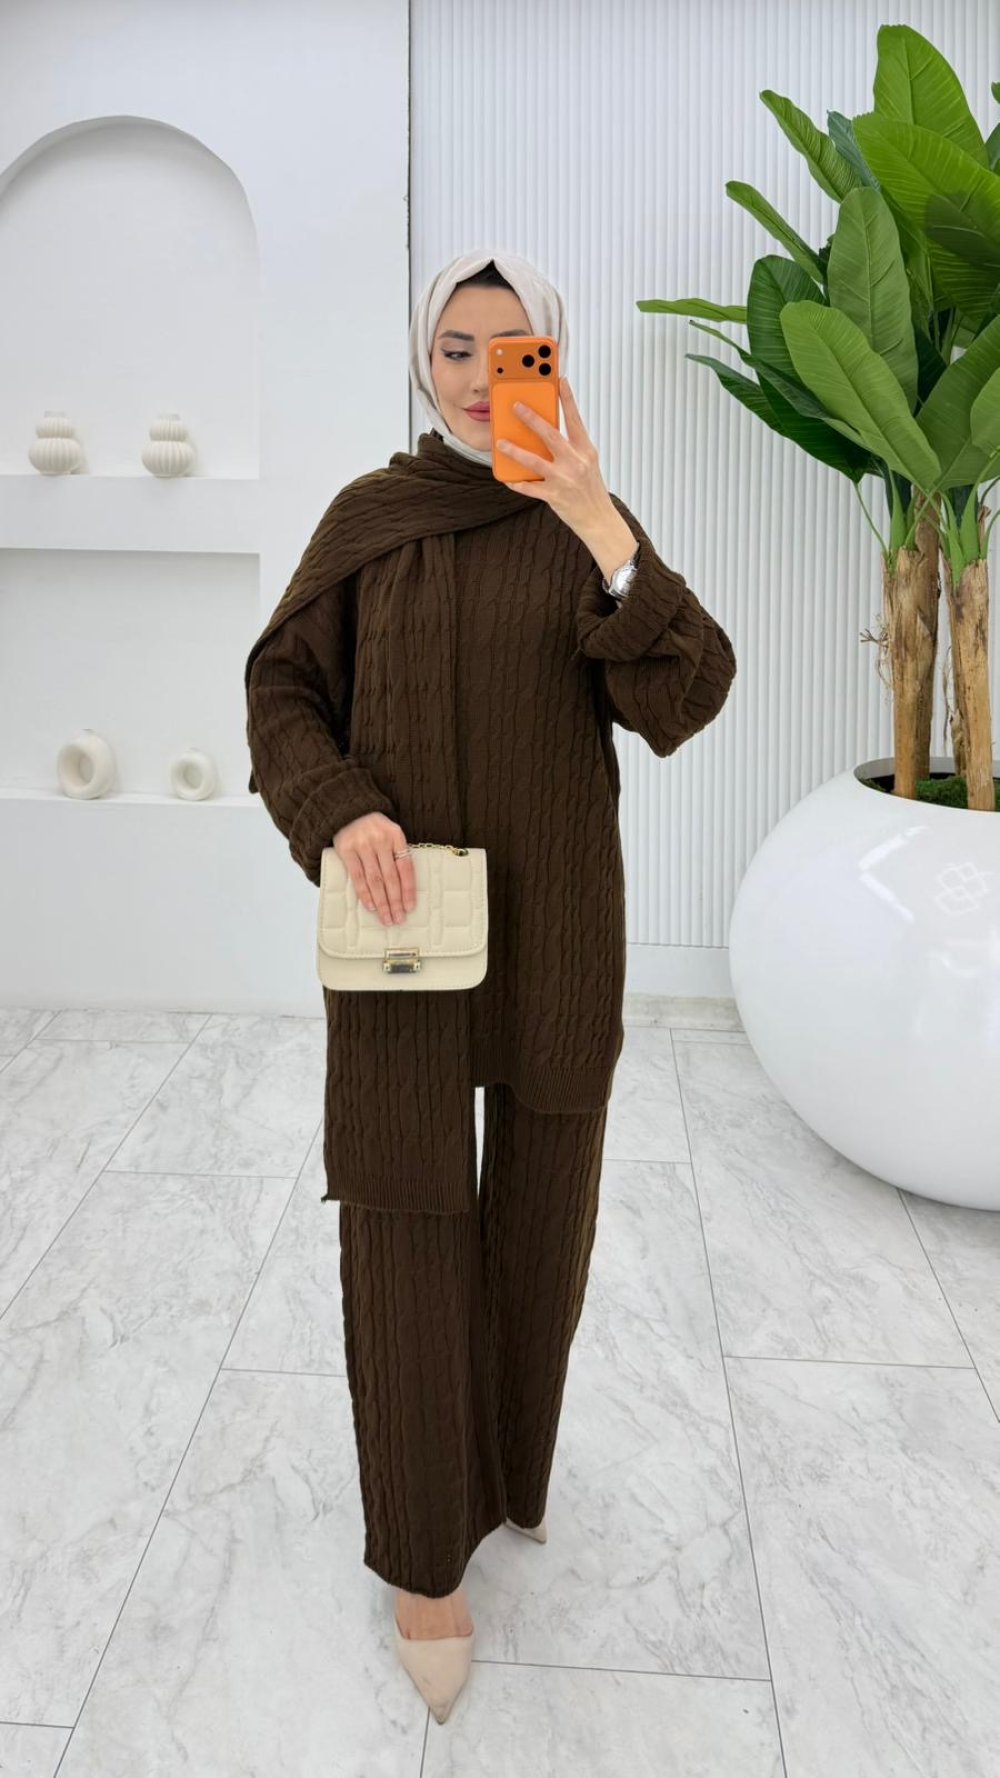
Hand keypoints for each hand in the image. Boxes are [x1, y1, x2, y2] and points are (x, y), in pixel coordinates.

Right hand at [334, 811, 415, 926]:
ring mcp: (363, 845)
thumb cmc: (374, 827)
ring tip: (386, 918)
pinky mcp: (346, 849)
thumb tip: (405, 888)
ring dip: (381, 902)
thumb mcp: (390, 833)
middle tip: (398, 919)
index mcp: (396, 836)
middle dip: (395, 901)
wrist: (348, 810)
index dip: (408, 889)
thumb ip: (397, 854)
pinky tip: (371, 906)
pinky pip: (357, 876)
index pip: (406, 867)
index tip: (410, 907)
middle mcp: (381, 840)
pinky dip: (365, 893)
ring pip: (375, 880)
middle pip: (391, 877)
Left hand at [495, 376, 614, 539]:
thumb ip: (570, 448)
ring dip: (516, 451)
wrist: (599, 520)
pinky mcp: (555, 497)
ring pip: (535, 461)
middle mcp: (576, 463)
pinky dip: (518, 483)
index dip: (568, 399)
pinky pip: (531, 488)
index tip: (560, 381)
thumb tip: (545, 433)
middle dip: (532, 419)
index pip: (575, 420)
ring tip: (501, 442)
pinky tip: (507, 478)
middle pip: (551, 436)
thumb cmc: (591, 490)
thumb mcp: (587, 463)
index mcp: (586, 451)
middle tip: (516, 406)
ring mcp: (564, 480)